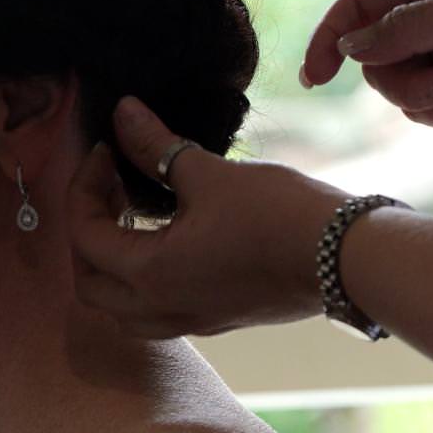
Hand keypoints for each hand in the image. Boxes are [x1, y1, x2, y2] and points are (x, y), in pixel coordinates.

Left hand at [68, 97, 346, 337]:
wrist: (348, 259)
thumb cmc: (278, 215)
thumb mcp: (208, 174)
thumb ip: (155, 146)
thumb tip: (122, 112)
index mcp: (149, 275)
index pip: (84, 236)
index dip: (84, 186)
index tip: (106, 150)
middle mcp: (161, 308)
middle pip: (89, 284)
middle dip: (87, 233)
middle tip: (109, 186)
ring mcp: (190, 320)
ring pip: (120, 308)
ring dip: (112, 265)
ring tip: (132, 216)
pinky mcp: (216, 319)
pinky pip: (155, 311)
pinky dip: (143, 280)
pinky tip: (167, 239)